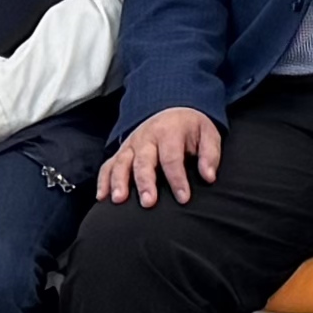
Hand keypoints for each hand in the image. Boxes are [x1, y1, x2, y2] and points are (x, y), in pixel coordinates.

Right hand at [99, 105, 220, 207]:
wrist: (172, 109)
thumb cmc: (190, 128)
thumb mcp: (208, 134)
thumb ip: (210, 154)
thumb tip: (209, 176)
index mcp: (169, 132)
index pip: (172, 157)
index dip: (177, 179)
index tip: (183, 198)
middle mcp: (146, 137)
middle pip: (143, 161)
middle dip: (145, 183)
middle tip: (148, 203)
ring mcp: (131, 145)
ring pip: (121, 163)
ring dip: (118, 182)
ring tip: (118, 200)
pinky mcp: (121, 152)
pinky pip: (108, 165)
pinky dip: (103, 180)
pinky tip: (102, 197)